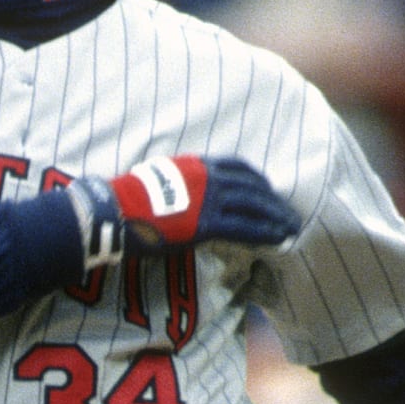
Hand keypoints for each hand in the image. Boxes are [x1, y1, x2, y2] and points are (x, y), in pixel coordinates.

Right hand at [70, 156, 299, 264]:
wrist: (112, 212)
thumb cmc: (127, 200)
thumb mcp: (159, 179)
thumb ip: (182, 183)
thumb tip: (189, 196)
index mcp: (196, 164)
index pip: (238, 167)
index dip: (259, 180)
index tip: (270, 190)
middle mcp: (207, 178)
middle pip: (253, 187)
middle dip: (274, 201)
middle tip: (290, 213)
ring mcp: (208, 200)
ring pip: (254, 206)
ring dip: (277, 217)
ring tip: (292, 228)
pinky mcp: (205, 225)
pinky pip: (245, 228)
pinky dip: (266, 233)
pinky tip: (279, 239)